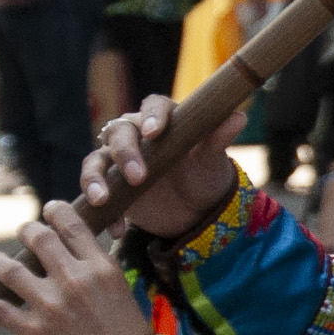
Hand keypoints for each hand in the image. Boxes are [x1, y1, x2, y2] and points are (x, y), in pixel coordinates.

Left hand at [0, 200, 154, 334]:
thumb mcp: (122, 295)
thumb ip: (100, 274)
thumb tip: (83, 258)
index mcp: (101, 268)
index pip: (71, 225)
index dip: (55, 211)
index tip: (48, 210)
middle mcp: (74, 281)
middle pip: (38, 239)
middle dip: (27, 231)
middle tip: (23, 233)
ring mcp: (51, 306)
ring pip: (11, 270)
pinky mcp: (34, 333)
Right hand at [81, 95, 240, 238]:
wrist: (197, 209)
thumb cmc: (206, 175)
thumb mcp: (213, 160)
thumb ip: (219, 138)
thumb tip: (238, 117)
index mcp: (164, 120)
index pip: (153, 106)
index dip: (151, 116)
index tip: (153, 132)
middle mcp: (136, 136)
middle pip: (118, 132)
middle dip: (125, 152)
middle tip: (138, 177)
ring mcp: (118, 161)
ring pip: (96, 160)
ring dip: (94, 178)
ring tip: (102, 199)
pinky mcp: (110, 186)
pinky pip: (96, 194)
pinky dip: (103, 211)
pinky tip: (117, 228)